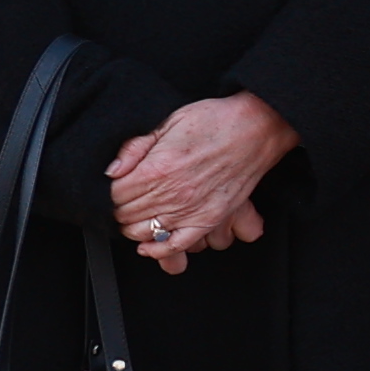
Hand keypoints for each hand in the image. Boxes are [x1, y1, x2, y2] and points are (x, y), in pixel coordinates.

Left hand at [106, 92, 292, 274]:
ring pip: (144, 232)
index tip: (117, 185)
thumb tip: (112, 170)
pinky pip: (176, 244)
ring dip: (134, 226)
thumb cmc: (216, 120)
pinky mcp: (209, 218)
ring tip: (137, 215)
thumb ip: (136, 147)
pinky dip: (158, 250)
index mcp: (158, 168)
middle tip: (126, 199)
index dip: (112, 190)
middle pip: (126, 215)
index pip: (115, 194)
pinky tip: (148, 245)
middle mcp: (172, 193)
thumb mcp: (168, 122)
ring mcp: (191, 209)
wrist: (257, 127)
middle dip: (120, 208)